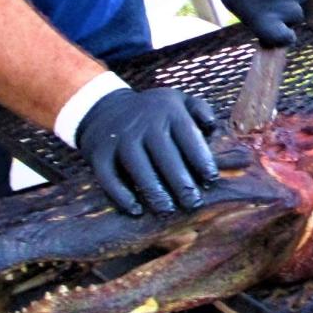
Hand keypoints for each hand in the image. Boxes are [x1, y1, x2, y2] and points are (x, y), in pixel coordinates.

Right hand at [77, 87, 218, 214]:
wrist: (106, 108)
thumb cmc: (154, 112)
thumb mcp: (179, 101)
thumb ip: (201, 111)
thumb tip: (213, 129)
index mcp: (169, 111)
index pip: (188, 137)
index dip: (201, 160)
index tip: (211, 181)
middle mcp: (144, 123)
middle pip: (165, 156)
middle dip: (181, 183)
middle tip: (193, 204)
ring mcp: (120, 138)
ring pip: (138, 167)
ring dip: (154, 192)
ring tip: (168, 211)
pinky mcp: (99, 154)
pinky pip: (109, 177)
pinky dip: (121, 195)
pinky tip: (136, 210)